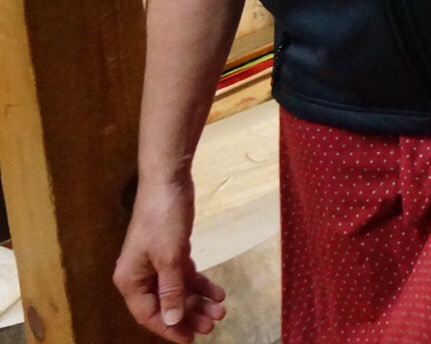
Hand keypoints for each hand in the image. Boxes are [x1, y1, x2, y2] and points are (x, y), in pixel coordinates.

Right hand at [114, 175, 226, 340]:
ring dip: (198, 300)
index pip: (149, 314)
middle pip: (165, 304)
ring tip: (221, 309)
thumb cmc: (163, 218)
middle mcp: (140, 275)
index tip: (191, 340)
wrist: (168, 182)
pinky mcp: (171, 252)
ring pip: (177, 291)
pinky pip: (185, 275)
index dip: (169, 328)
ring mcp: (155, 264)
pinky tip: (218, 291)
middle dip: (189, 315)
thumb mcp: (169, 257)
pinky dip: (201, 283)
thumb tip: (172, 320)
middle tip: (213, 324)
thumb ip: (171, 290)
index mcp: (130, 280)